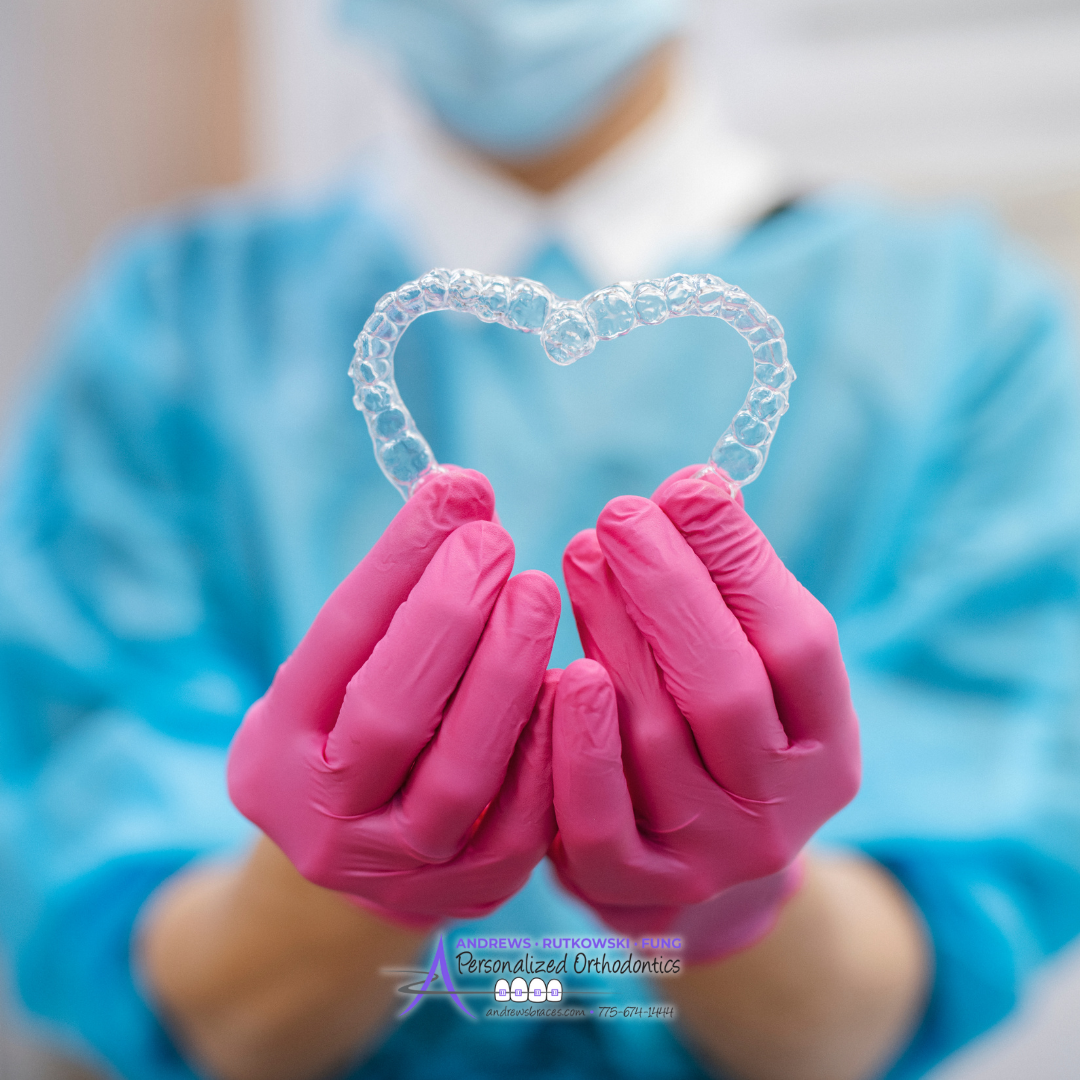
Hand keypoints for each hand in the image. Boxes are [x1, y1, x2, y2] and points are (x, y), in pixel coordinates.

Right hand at [228, 469, 560, 928]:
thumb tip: (463, 494)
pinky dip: (550, 746)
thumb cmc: (355, 735)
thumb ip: (393, 598)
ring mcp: (398, 870)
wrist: (362, 863)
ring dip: (507, 674)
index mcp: (274, 754)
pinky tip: (574, 679)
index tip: (451, 493)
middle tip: (496, 542)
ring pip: (461, 775)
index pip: (336, 644)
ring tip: (538, 593)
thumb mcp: (340, 676)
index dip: (398, 563)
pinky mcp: (471, 893)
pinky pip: (523, 824)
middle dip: (449, 617)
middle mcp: (324, 821)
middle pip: (389, 716)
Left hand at [550, 466, 859, 959]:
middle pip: (725, 688)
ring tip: (582, 553)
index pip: (798, 645)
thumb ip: (734, 595)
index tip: (691, 487)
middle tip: (622, 512)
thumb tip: (695, 491)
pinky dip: (577, 741)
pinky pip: (597, 819)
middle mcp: (778, 812)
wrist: (698, 872)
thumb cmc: (722, 740)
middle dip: (670, 587)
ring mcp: (706, 857)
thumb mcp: (756, 677)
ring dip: (613, 633)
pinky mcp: (631, 888)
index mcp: (828, 751)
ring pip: (655, 737)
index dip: (743, 562)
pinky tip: (560, 668)